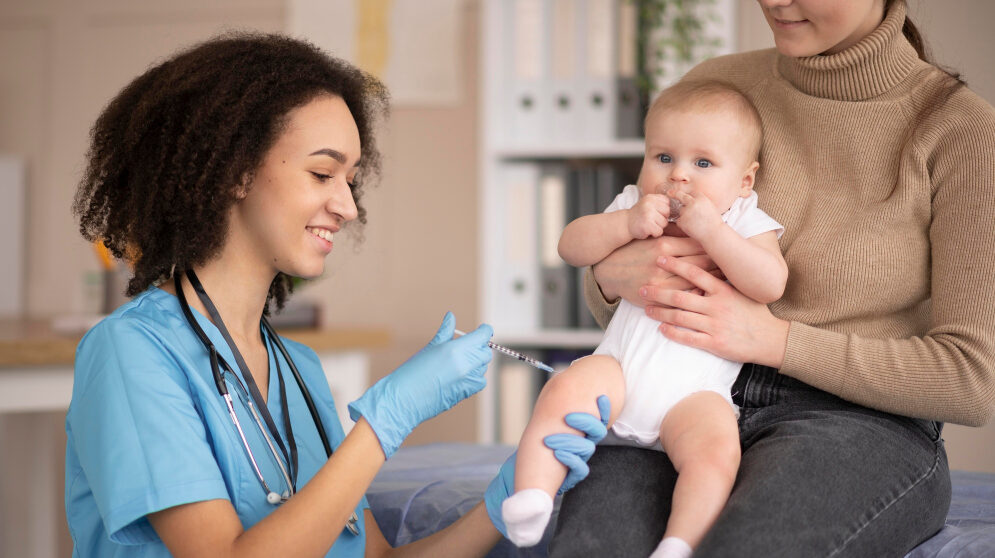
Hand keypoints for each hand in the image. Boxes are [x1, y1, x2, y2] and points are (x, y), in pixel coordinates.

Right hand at [348, 312, 492, 457]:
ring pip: (483, 366)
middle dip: (480, 347)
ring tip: (458, 362)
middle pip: (486, 352)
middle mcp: (466, 365)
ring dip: (476, 362)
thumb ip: (446, 331)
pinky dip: (475, 376)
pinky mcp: (467, 393)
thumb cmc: (412, 372)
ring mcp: (468, 380)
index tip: (481, 330)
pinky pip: (480, 381)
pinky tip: (460, 375)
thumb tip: (451, 316)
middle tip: (467, 346)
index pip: (483, 336)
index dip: (484, 331)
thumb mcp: (430, 347)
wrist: (404, 399)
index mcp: (456, 350)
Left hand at [484, 395, 610, 536]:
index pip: (598, 419)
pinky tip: (556, 454)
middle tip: (567, 417)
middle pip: (597, 431)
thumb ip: (556, 409)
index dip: (603, 409)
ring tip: (549, 440)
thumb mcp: (546, 424)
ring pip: (587, 448)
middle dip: (585, 422)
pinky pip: (580, 469)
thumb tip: (557, 383)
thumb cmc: (535, 446)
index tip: (600, 397)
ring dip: (569, 441)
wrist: (527, 474)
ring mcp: (579, 459)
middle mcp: (583, 444)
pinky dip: (570, 460)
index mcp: (580, 431)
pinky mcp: (573, 476)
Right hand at [591, 236, 718, 303]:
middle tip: (735, 265)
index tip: (728, 248)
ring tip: (727, 280)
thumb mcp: (651, 237)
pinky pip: (682, 295)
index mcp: (663, 244)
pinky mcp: (655, 295)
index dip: (715, 246)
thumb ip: (673, 233)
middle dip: (719, 264)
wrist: (607, 270)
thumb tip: (698, 228)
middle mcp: (662, 262)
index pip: (697, 244)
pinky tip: (708, 293)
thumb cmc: (633, 250)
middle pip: (699, 262)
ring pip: (693, 280)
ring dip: (712, 280)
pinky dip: (697, 293)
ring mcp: (659, 280)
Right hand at [627, 194, 670, 238]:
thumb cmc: (639, 215)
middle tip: (651, 220)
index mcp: (651, 197)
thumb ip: (660, 203)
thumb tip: (680, 208)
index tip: (654, 213)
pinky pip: (659, 231)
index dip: (663, 211)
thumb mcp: (648, 204)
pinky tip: (646, 230)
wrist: (625, 224)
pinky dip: (654, 234)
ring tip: (648, 225)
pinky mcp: (647, 225)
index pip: (667, 203)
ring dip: (657, 227)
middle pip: (667, 213)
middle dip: (662, 219)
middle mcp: (649, 203)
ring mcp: (648, 214)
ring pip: (664, 223)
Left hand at [640, 257, 788, 366]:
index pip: (694, 273)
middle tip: (641, 288)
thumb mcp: (741, 291)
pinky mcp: (715, 343)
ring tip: (646, 309)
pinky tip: (661, 330)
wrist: (771, 339)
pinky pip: (688, 338)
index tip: (659, 259)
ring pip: (680, 317)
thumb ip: (722, 281)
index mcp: (723, 290)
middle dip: (658, 292)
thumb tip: (706, 262)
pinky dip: (672, 333)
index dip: (675, 265)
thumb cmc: (754, 313)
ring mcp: (715, 325)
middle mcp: (717, 306)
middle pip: (680, 295)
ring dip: (660, 313)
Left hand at [667, 188, 722, 240]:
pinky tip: (692, 228)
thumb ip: (701, 203)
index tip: (683, 193)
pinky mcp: (682, 221)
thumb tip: (691, 201)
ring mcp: (686, 211)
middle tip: (669, 193)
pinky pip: (679, 221)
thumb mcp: (711, 207)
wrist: (714, 234)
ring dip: (685, 215)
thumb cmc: (714, 223)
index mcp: (702, 198)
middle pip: (681, 195)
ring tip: (696, 222)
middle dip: (675, 194)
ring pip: (681, 211)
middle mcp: (693, 203)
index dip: (689, 195)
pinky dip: (683, 224)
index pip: (692, 192)